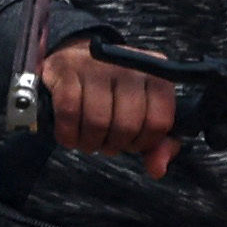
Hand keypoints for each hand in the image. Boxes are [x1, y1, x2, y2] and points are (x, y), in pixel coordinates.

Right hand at [34, 37, 180, 177]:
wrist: (76, 57)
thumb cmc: (113, 92)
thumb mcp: (142, 112)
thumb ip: (158, 144)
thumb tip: (158, 169)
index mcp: (156, 74)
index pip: (159, 122)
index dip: (143, 142)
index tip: (132, 141)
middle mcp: (128, 66)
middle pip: (127, 125)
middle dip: (114, 145)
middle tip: (107, 141)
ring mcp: (97, 65)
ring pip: (97, 122)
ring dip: (90, 143)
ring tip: (89, 139)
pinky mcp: (67, 70)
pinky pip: (69, 113)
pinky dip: (68, 134)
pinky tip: (70, 135)